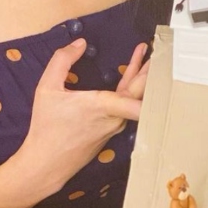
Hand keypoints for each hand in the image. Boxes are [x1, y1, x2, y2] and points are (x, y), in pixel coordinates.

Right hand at [17, 39, 148, 191]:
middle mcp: (115, 118)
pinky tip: (127, 85)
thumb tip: (80, 43)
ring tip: (147, 61)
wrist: (45, 164)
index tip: (162, 64)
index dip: (152, 79)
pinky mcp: (110, 133)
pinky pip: (125, 109)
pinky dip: (130, 93)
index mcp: (104, 105)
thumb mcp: (47, 88)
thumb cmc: (46, 127)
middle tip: (160, 51)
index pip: (138, 96)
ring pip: (133, 100)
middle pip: (140, 91)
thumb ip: (62, 60)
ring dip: (140, 80)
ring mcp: (114, 127)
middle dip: (150, 69)